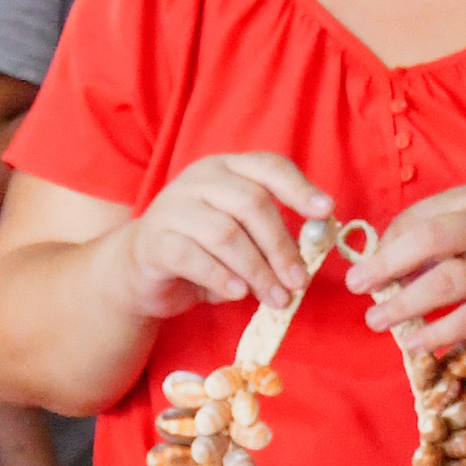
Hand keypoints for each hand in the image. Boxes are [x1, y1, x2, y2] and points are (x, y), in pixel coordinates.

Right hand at [113, 154, 333, 318]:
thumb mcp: (242, 238)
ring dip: (257, 270)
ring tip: (276, 298)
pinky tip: (238, 294)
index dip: (300, 188)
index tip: (327, 213)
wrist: (138, 270)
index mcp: (227, 169)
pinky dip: (220, 277)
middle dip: (281, 246)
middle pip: (252, 203)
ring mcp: (173, 207)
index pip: (269, 167)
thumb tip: (311, 256)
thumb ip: (271, 238)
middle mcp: (199, 179)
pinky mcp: (153, 240)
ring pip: (225, 233)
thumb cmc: (201, 252)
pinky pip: (192, 257)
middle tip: (298, 282)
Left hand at [342, 183, 465, 352]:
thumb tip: (384, 248)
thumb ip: (440, 222)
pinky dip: (443, 333)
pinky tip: (419, 343)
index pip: (424, 219)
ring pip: (450, 286)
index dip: (388, 244)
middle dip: (388, 268)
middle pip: (432, 243)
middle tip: (359, 289)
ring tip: (380, 322)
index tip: (364, 265)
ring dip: (408, 306)